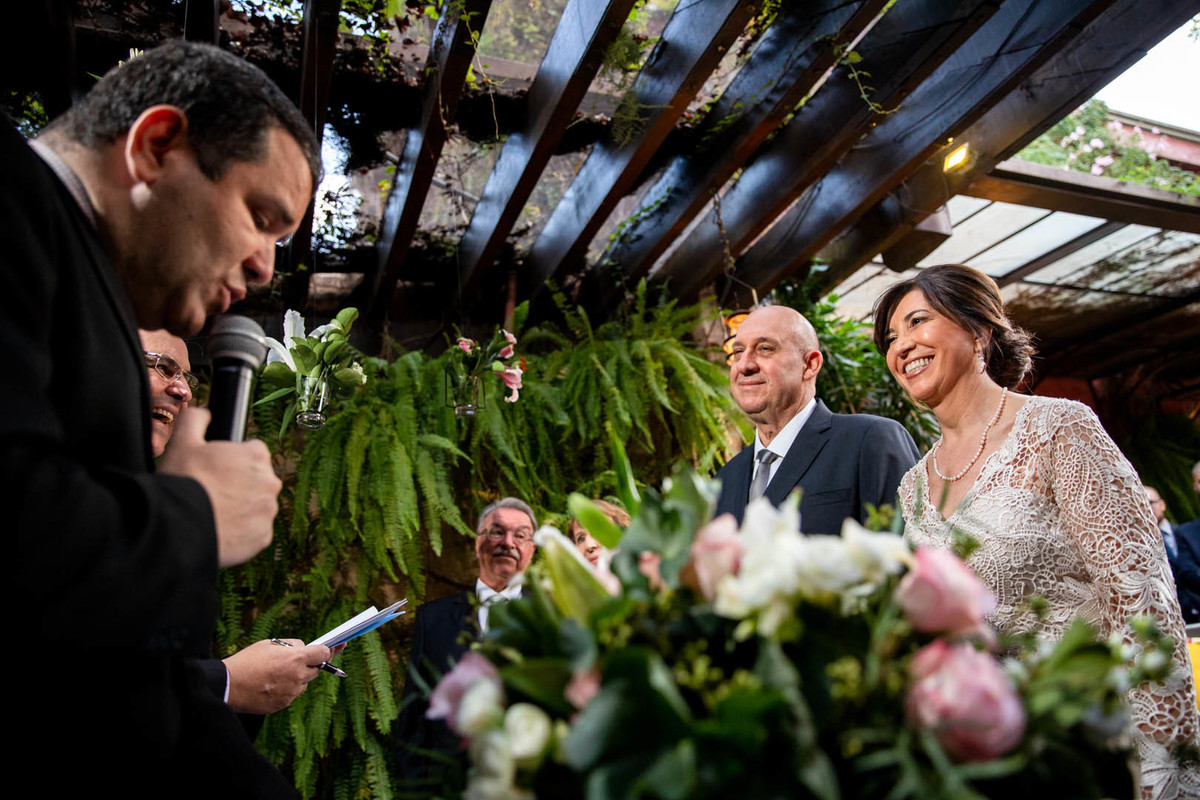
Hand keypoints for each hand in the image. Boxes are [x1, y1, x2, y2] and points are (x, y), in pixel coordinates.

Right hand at [158, 407, 281, 566]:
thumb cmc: (183, 480)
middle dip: (240, 484)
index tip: (218, 469)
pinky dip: (242, 532)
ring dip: (242, 508)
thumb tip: (203, 413)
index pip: (254, 452)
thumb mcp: (183, 442)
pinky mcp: (263, 537)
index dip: (234, 460)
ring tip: (215, 512)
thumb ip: (196, 419)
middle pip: (258, 480)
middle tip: (214, 492)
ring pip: (257, 507)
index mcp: (257, 456)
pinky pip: (255, 532)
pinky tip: (221, 529)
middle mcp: (271, 482)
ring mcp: (269, 511)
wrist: (179, 526)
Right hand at [223, 639, 332, 714]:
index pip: (324, 654)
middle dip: (308, 665)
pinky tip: (270, 685)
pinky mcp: (283, 704)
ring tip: (275, 674)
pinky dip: (286, 690)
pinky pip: (291, 695)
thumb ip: (291, 646)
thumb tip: (303, 649)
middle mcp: (297, 677)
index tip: (330, 649)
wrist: (228, 685)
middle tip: (294, 662)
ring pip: (303, 684)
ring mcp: (291, 693)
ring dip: (297, 679)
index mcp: (296, 658)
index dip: (326, 651)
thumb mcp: (270, 644)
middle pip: (316, 670)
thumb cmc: (247, 661)